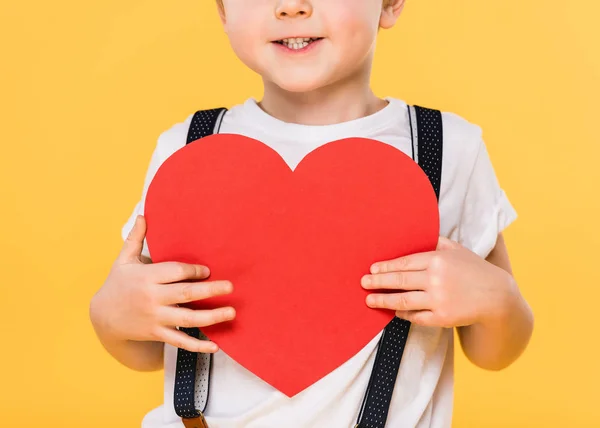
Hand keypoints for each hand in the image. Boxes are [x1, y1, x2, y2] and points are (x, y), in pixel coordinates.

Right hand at [92, 215, 234, 352]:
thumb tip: (143, 215)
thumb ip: (136, 239)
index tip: (207, 271)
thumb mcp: (124, 260)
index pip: (175, 272)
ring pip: (188, 319)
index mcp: (147, 277)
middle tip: (230, 286)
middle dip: (210, 290)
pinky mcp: (157, 333)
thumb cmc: (117, 284)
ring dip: (212, 316)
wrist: (103, 318)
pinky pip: (180, 341)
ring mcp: (156, 318)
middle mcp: (152, 298)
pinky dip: (198, 345)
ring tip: (231, 312)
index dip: (193, 270)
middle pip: (186, 293)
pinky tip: (215, 345)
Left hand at [361, 236, 514, 327]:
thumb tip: (414, 236)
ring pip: (403, 300)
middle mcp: (436, 279)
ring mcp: (439, 300)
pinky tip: (394, 311)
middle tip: (363, 282)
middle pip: (399, 281)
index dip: (386, 266)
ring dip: (383, 300)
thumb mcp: (457, 249)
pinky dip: (402, 314)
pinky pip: (416, 316)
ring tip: (369, 300)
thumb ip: (435, 242)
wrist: (497, 297)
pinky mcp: (442, 318)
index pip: (404, 263)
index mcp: (438, 259)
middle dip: (377, 281)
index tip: (372, 268)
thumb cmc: (475, 270)